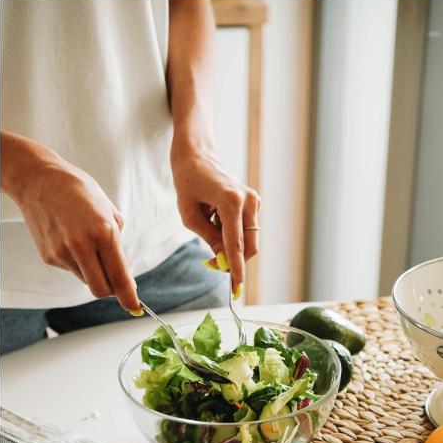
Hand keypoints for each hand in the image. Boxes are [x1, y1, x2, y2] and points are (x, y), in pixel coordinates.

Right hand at [1, 132, 139, 310]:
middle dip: (111, 290)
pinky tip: (70, 239)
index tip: (134, 307)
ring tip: (87, 245)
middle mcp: (82, 245)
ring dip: (93, 272)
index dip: (129, 296)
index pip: (119, 277)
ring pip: (86, 280)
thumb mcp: (108, 209)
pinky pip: (71, 269)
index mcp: (103, 232)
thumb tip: (121, 269)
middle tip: (115, 281)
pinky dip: (77, 262)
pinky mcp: (48, 255)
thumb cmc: (78, 190)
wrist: (38, 179)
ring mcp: (62, 252)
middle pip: (101, 289)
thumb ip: (117, 241)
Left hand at [171, 146, 260, 292]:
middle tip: (213, 264)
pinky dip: (234, 235)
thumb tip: (223, 261)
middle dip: (234, 260)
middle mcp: (248, 200)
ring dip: (232, 246)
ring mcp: (254, 201)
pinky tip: (217, 220)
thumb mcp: (190, 216)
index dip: (236, 268)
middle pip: (249, 246)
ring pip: (249, 240)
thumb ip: (209, 239)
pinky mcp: (254, 203)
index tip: (237, 287)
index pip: (236, 243)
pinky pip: (247, 230)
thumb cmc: (188, 182)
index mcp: (231, 201)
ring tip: (209, 229)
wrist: (198, 156)